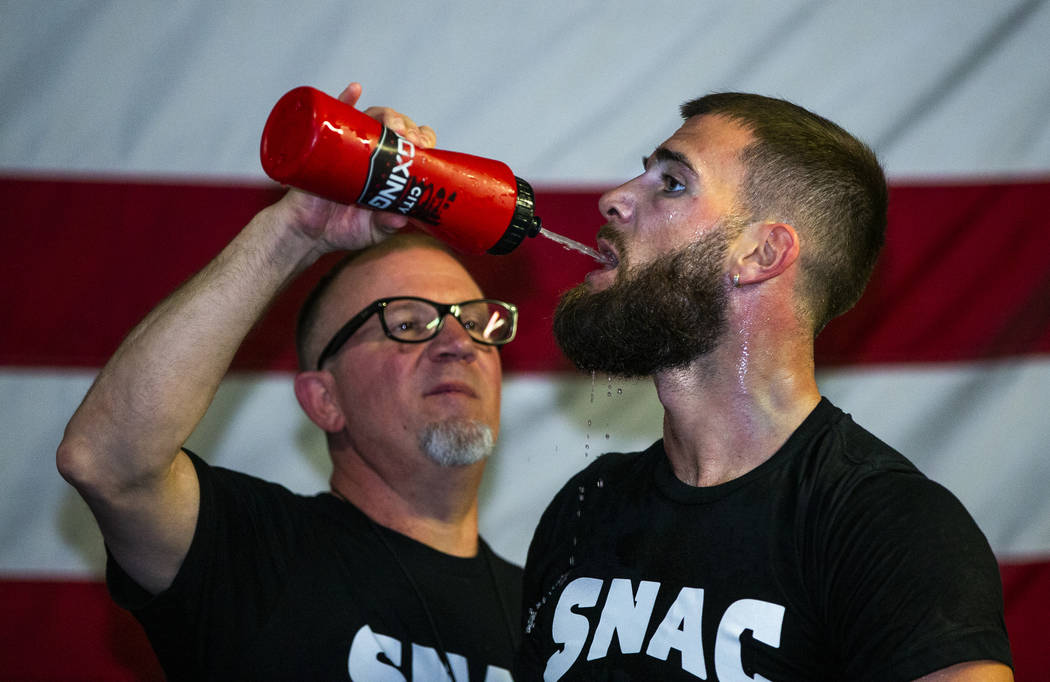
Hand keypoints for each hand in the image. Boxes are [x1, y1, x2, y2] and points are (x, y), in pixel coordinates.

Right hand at [271, 82, 436, 251]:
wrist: (306, 233)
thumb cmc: (343, 229)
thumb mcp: (373, 230)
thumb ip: (388, 225)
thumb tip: (402, 219)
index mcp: (389, 168)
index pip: (413, 143)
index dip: (423, 138)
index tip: (426, 146)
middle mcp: (371, 152)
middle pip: (396, 127)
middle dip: (408, 127)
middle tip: (412, 140)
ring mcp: (349, 145)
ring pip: (372, 118)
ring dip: (388, 115)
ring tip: (394, 126)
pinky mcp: (325, 143)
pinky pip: (334, 115)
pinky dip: (345, 99)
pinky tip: (356, 89)